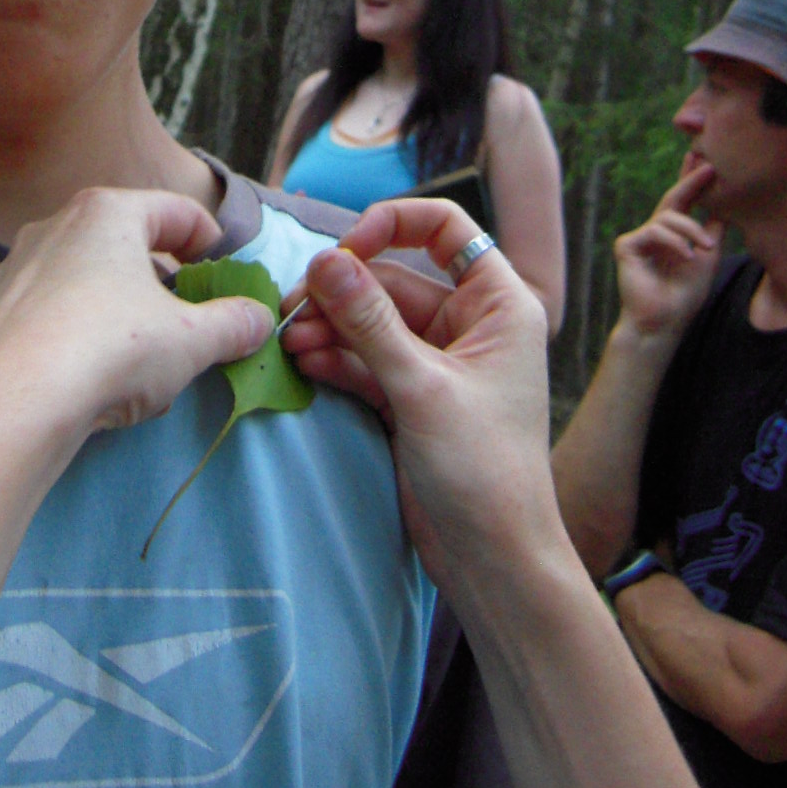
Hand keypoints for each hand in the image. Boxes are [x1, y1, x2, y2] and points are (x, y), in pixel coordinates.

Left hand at [0, 188, 273, 461]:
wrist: (10, 407)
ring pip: (76, 279)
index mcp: (107, 214)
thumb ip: (233, 324)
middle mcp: (52, 227)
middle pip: (122, 242)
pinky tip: (74, 376)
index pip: (177, 212)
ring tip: (130, 355)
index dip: (211, 243)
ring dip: (109, 306)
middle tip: (183, 319)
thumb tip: (260, 318)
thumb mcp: (192, 340)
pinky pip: (37, 317)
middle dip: (158, 279)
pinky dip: (62, 335)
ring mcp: (9, 271)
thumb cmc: (111, 352)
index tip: (224, 278)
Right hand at [282, 199, 553, 586]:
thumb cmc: (482, 470)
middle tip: (290, 309)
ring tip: (288, 341)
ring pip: (373, 323)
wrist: (495, 561)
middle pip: (394, 279)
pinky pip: (367, 361)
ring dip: (330, 328)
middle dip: (342, 292)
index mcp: (498, 305)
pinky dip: (336, 359)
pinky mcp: (412, 399)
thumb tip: (324, 260)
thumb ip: (368, 321)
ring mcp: (438, 363)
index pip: (445, 230)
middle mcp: (470, 325)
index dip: (393, 225)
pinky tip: (302, 362)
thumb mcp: (421, 387)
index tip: (346, 250)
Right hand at [612, 156, 723, 342]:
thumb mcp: (707, 256)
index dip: (692, 180)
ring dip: (691, 230)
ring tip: (706, 248)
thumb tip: (727, 203)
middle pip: (673, 199)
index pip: (683, 202)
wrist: (665, 322)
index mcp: (673, 234)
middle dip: (690, 181)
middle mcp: (654, 232)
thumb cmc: (685, 294)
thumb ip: (712, 229)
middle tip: (708, 166)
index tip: (705, 160)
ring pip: (667, 217)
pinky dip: (673, 242)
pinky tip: (686, 256)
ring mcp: (639, 238)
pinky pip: (653, 231)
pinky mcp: (626, 245)